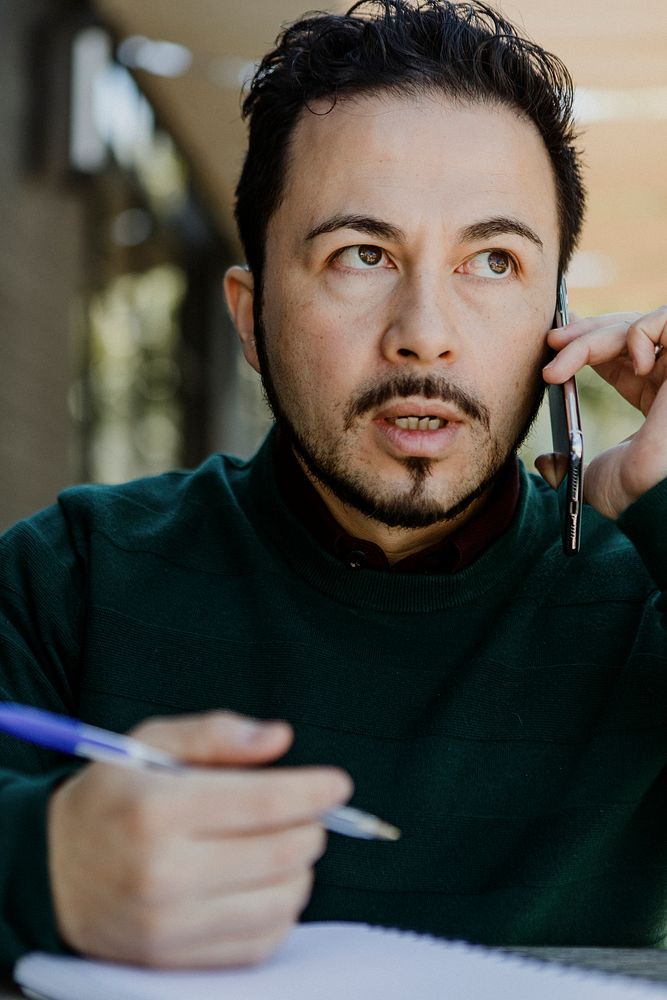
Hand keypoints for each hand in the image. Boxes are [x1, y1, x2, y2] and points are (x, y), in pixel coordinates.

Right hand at [47, 711, 351, 967]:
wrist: (50, 873)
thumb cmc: (110, 799)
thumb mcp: (149, 744)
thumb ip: (216, 734)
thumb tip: (279, 738)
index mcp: (158, 811)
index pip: (264, 802)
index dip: (314, 791)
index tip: (338, 784)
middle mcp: (163, 875)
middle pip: (282, 853)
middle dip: (311, 826)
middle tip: (307, 811)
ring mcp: (170, 928)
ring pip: (281, 901)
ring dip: (301, 869)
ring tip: (284, 845)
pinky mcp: (176, 962)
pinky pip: (261, 943)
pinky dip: (280, 911)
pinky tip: (265, 883)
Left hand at [541, 305, 666, 519]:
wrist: (656, 496)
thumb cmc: (636, 492)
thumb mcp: (592, 477)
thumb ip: (568, 466)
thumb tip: (545, 462)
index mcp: (652, 398)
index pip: (618, 356)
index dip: (585, 344)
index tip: (554, 343)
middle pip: (624, 333)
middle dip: (582, 333)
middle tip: (551, 341)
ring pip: (634, 325)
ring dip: (592, 336)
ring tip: (560, 357)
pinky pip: (665, 320)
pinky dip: (640, 335)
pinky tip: (637, 367)